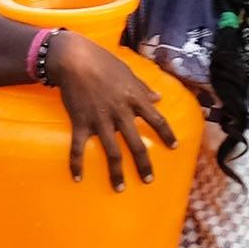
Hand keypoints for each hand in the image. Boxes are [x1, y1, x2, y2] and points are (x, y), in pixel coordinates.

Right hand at [51, 33, 183, 188]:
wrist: (74, 59)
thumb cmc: (102, 61)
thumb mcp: (128, 72)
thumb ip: (143, 87)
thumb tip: (159, 97)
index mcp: (134, 99)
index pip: (157, 120)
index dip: (167, 135)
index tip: (174, 147)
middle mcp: (120, 113)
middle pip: (136, 144)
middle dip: (144, 164)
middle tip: (148, 180)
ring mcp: (100, 120)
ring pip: (112, 152)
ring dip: (116, 173)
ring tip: (120, 189)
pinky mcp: (80, 123)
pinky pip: (78, 148)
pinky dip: (77, 164)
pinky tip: (77, 178)